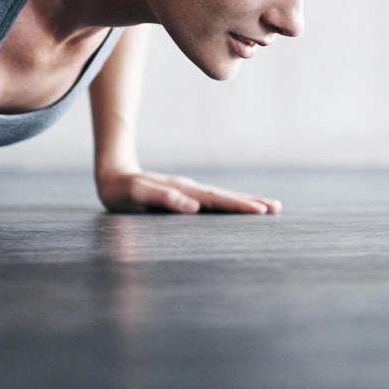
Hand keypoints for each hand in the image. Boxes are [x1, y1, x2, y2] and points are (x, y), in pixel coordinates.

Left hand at [97, 170, 281, 214]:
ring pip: (222, 197)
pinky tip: (241, 209)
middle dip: (251, 203)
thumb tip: (192, 206)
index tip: (260, 211)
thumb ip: (163, 198)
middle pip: (225, 196)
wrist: (112, 177)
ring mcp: (190, 191)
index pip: (215, 200)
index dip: (238, 205)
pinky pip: (214, 201)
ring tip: (269, 208)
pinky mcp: (186, 195)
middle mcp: (190, 189)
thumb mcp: (137, 195)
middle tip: (276, 209)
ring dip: (245, 202)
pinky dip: (231, 204)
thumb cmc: (122, 191)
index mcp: (182, 190)